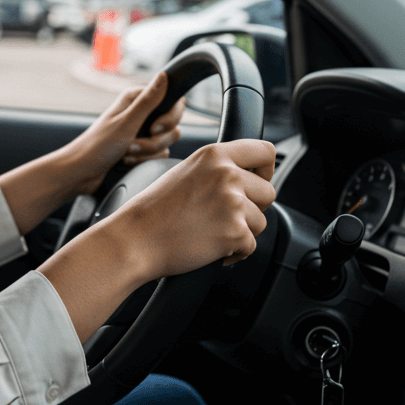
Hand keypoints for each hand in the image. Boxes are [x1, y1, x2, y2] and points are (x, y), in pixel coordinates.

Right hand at [38, 138, 275, 341]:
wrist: (136, 239)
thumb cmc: (154, 210)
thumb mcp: (186, 172)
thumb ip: (217, 169)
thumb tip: (247, 177)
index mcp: (215, 155)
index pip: (265, 152)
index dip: (266, 169)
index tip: (259, 180)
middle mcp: (227, 174)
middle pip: (268, 191)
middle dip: (253, 208)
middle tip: (226, 216)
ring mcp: (233, 203)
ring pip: (261, 221)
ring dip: (241, 231)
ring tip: (211, 232)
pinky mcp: (235, 232)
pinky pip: (251, 246)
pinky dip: (234, 253)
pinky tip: (210, 248)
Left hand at [62, 72, 185, 195]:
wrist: (81, 172)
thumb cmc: (98, 145)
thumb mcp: (126, 122)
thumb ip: (149, 100)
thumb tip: (164, 75)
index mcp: (136, 99)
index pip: (173, 102)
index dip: (170, 117)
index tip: (155, 129)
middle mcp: (140, 113)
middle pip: (171, 126)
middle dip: (154, 141)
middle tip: (132, 144)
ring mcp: (141, 131)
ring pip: (164, 143)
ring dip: (146, 152)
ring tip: (126, 153)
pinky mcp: (141, 149)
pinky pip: (157, 156)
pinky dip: (143, 161)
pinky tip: (126, 161)